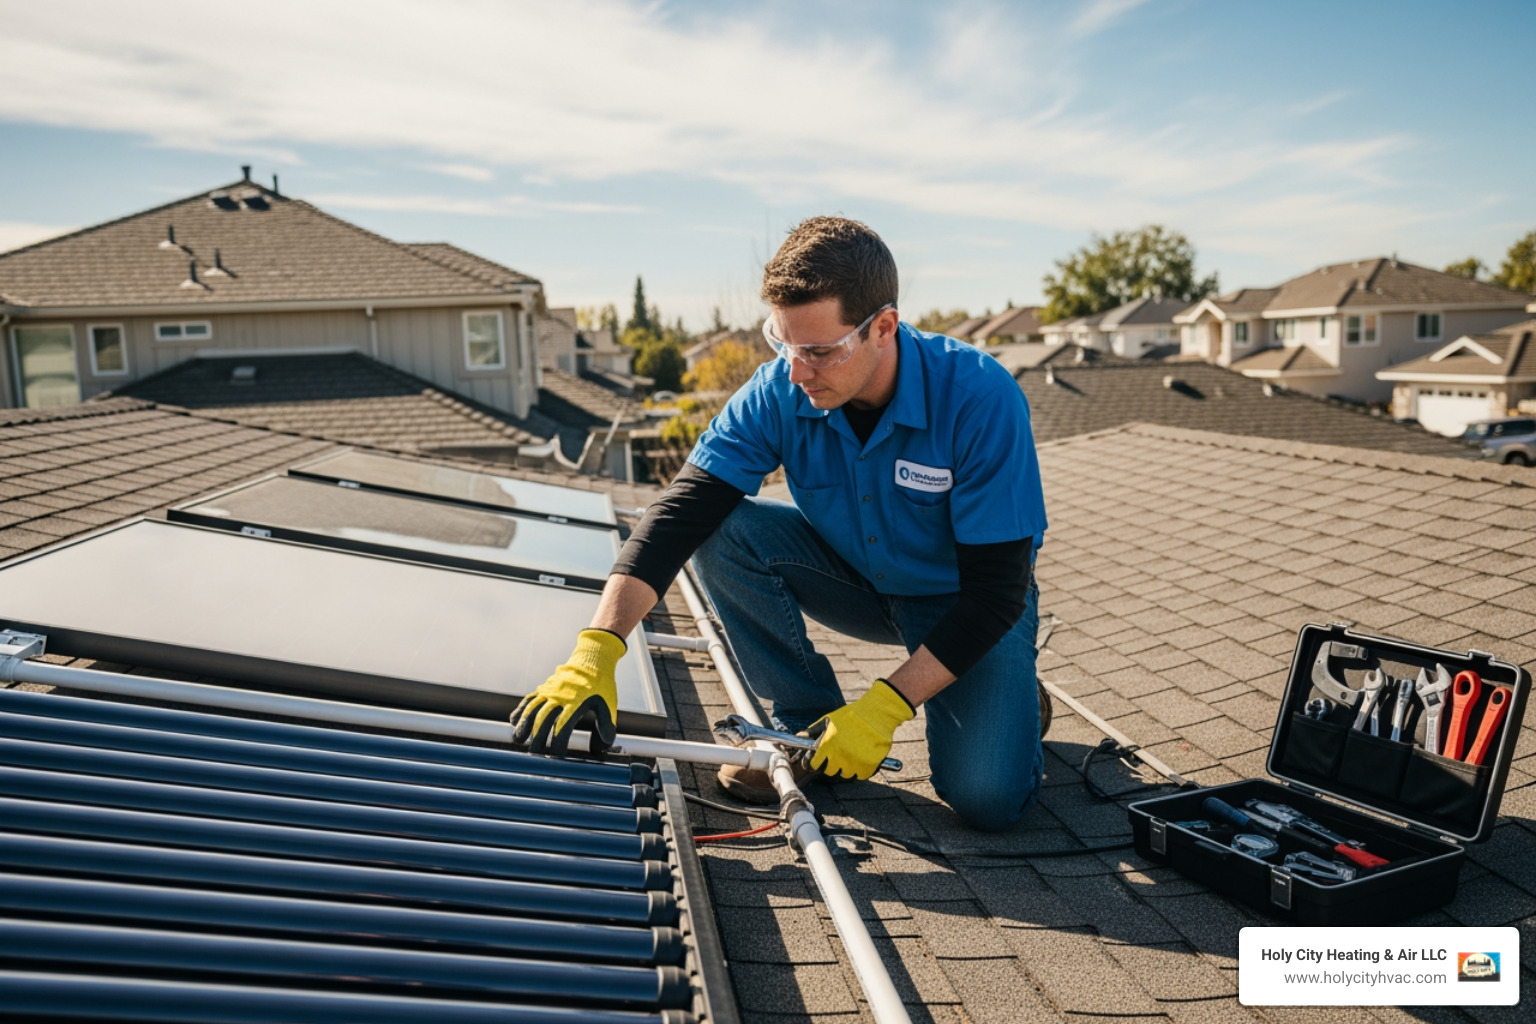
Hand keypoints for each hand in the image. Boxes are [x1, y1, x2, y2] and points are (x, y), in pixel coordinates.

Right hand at [511, 629, 626, 754]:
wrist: (592, 660)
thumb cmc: (601, 685)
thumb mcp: (608, 704)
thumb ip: (605, 725)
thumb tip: (603, 747)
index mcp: (576, 703)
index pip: (563, 727)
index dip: (558, 743)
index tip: (556, 757)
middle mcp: (560, 697)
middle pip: (543, 719)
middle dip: (537, 738)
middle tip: (534, 755)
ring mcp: (549, 690)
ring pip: (532, 708)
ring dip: (523, 724)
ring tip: (517, 740)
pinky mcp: (544, 687)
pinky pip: (529, 698)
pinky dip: (521, 710)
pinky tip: (514, 721)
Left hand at [806, 679, 914, 779]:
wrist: (876, 714)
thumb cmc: (851, 716)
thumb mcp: (828, 721)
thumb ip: (812, 732)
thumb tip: (798, 738)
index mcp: (827, 745)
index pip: (812, 765)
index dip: (813, 763)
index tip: (817, 761)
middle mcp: (839, 756)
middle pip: (829, 771)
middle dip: (831, 764)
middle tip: (838, 753)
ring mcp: (854, 763)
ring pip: (845, 774)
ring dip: (846, 766)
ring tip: (852, 752)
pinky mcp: (868, 767)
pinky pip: (860, 775)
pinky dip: (860, 769)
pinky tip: (862, 756)